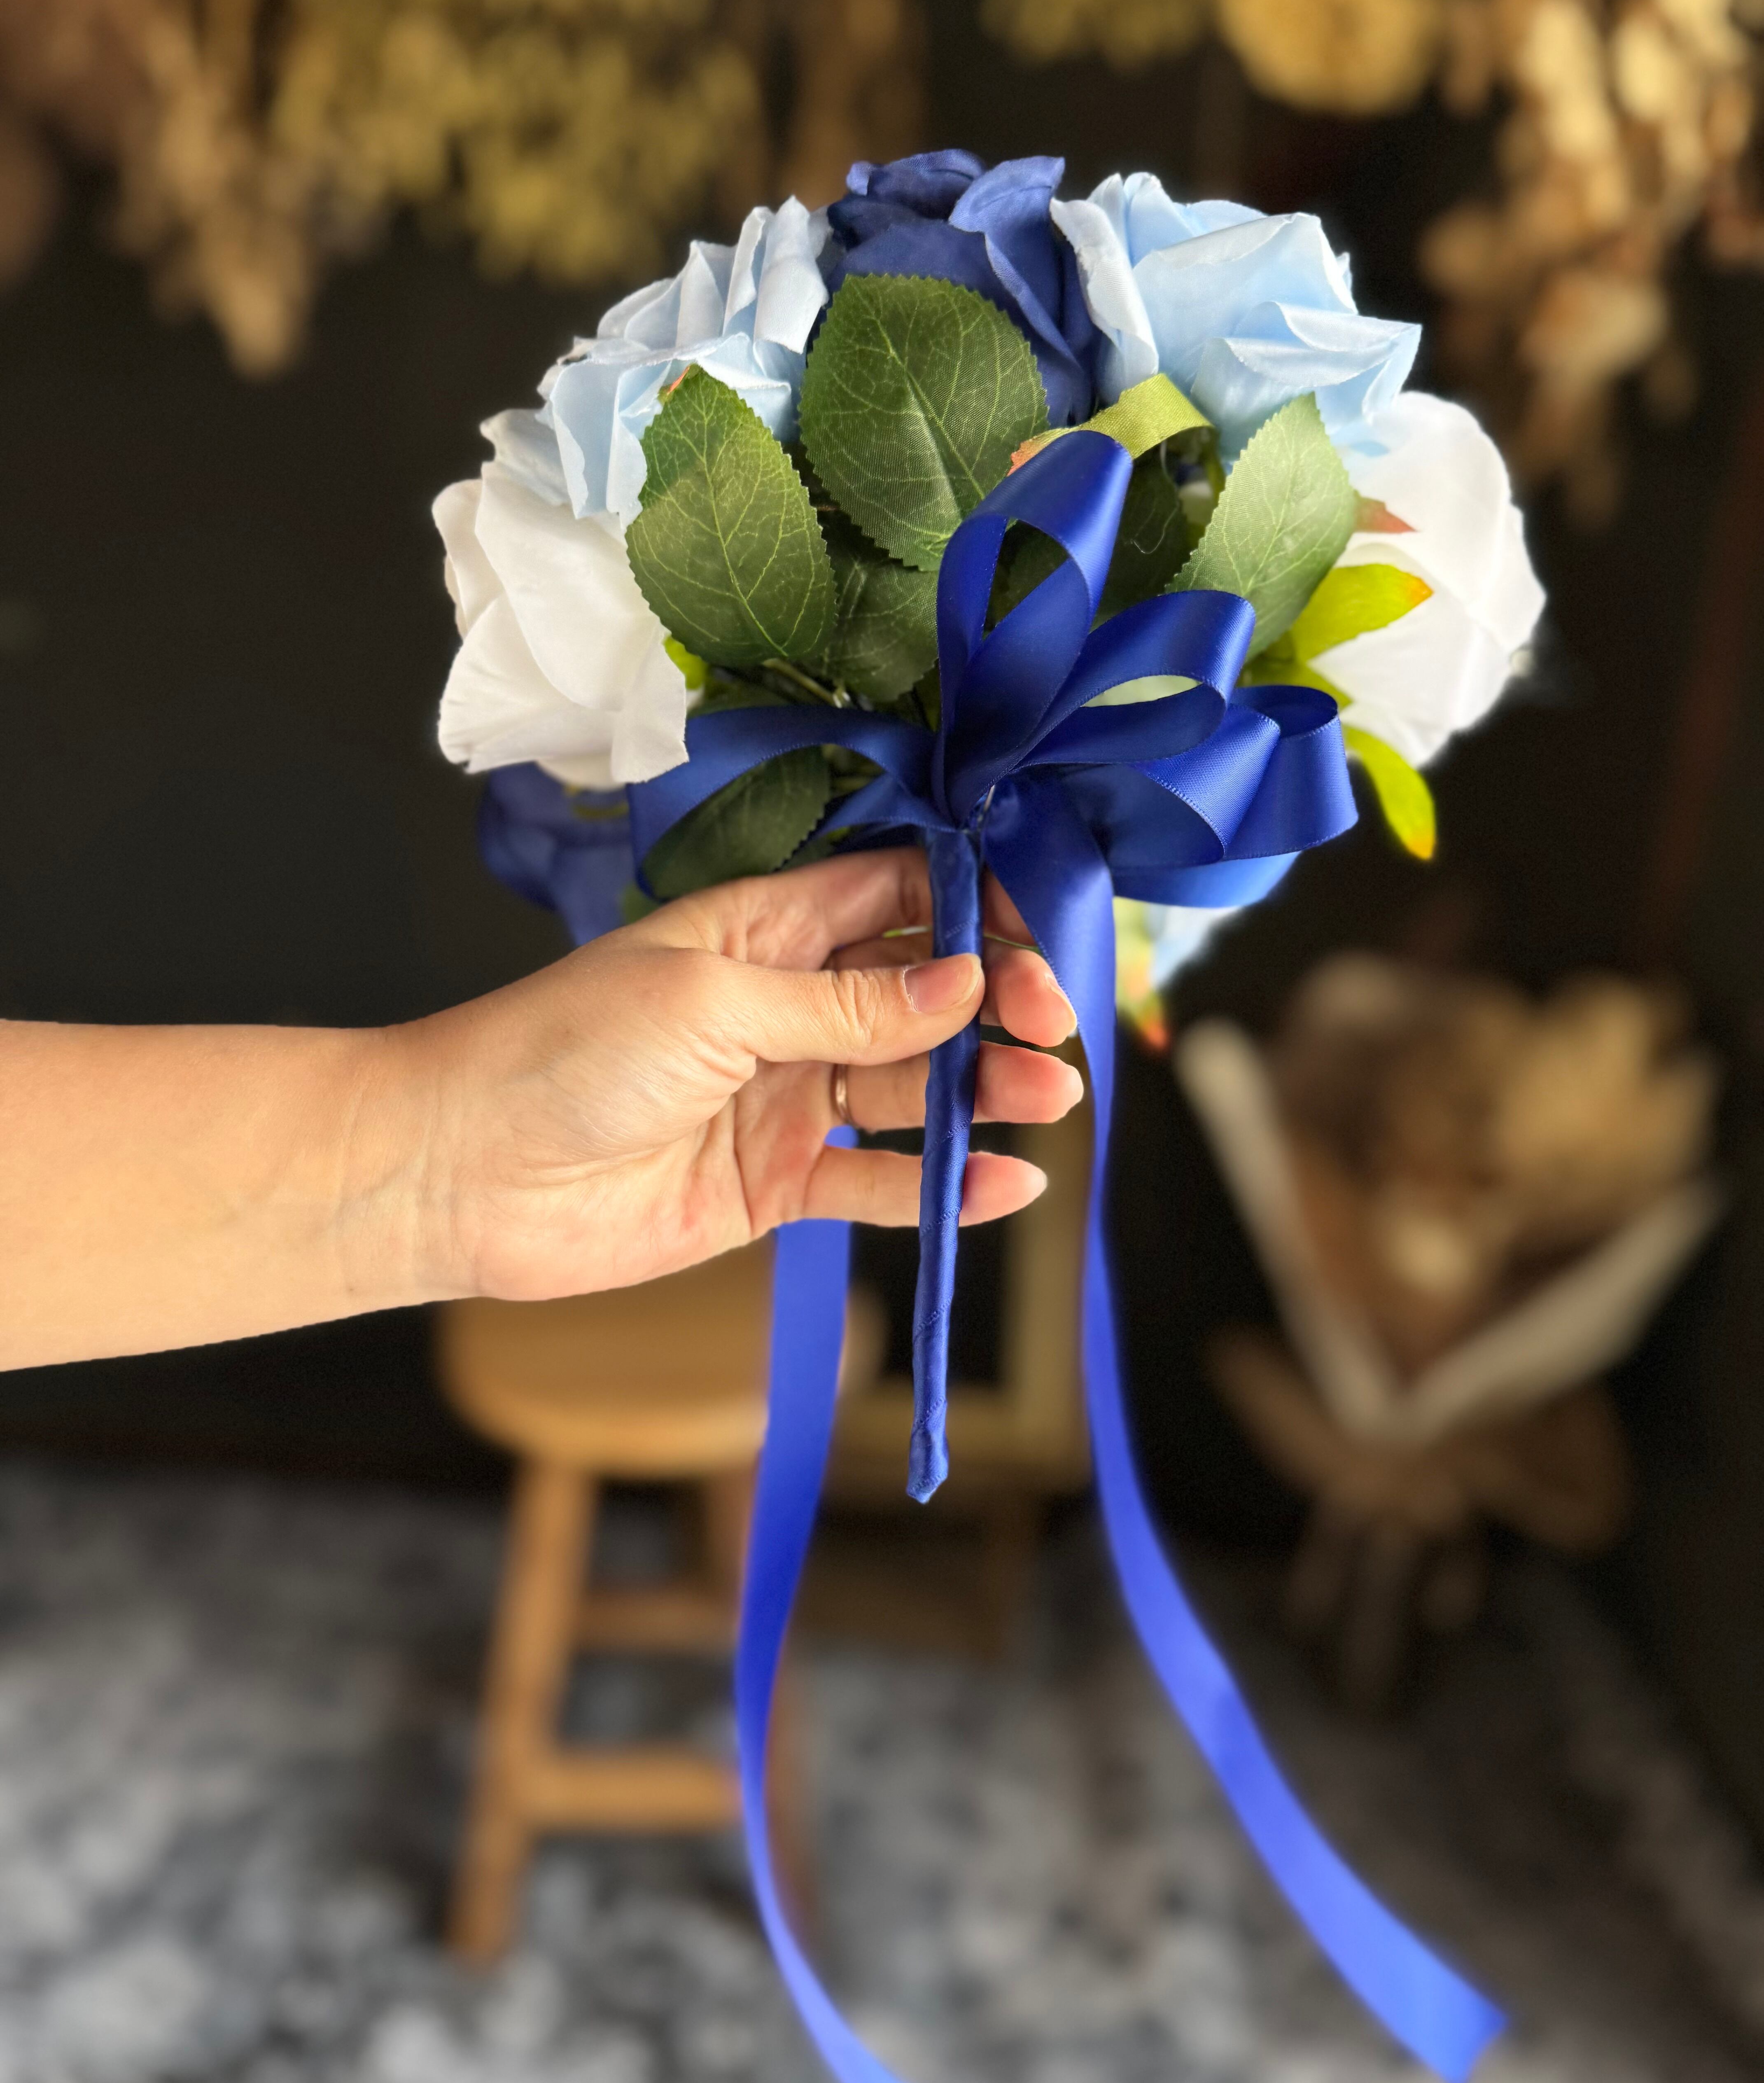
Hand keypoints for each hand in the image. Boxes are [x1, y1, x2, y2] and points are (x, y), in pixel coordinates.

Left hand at [401, 847, 1081, 1301]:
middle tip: (1050, 1026)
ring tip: (1045, 1096)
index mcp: (764, 932)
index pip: (894, 899)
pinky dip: (939, 1184)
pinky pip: (875, 1180)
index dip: (971, 908)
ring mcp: (783, 1096)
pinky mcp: (775, 1183)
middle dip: (991, 1003)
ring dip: (981, 1089)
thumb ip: (841, 1003)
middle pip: (918, 995)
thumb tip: (962, 982)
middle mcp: (784, 1006)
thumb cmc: (562, 1052)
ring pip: (910, 1087)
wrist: (462, 1172)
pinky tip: (1001, 1181)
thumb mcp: (711, 1003)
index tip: (1036, 933)